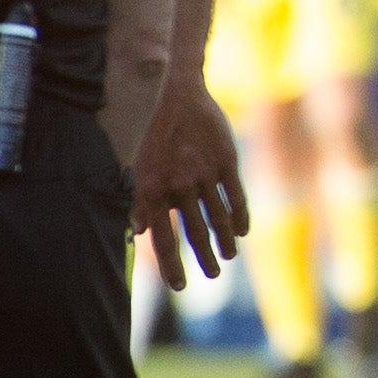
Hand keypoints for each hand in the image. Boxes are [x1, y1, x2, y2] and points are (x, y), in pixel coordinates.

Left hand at [132, 77, 249, 288]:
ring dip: (223, 242)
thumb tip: (138, 231)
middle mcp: (181, 187)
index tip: (179, 287)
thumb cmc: (148, 129)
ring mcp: (205, 175)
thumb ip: (138, 199)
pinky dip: (240, 216)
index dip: (172, 266)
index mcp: (154, 190)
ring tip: (228, 258)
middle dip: (203, 259)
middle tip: (212, 277)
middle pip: (195, 234)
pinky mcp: (226, 161)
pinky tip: (243, 231)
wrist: (173, 90)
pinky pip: (236, 195)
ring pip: (218, 218)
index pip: (163, 239)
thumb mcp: (135, 164)